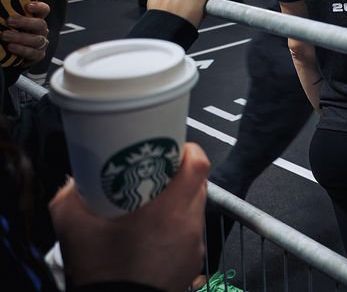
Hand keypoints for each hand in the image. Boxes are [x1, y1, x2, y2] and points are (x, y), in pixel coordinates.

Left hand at [2, 1, 50, 63]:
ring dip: (20, 37)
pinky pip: (32, 52)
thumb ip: (8, 17)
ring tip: (4, 35)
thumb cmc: (11, 33)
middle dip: (25, 22)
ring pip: (37, 39)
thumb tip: (0, 9)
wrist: (10, 55)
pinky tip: (10, 47)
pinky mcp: (38, 55)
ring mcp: (41, 43)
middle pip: (40, 24)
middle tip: (9, 21)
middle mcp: (41, 31)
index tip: (27, 6)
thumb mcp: (11, 24)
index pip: (44, 10)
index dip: (39, 7)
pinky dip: (21, 49)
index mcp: (36, 19)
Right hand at [50, 142, 210, 290]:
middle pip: (199, 183)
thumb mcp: (73, 227)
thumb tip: (76, 179)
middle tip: (157, 174)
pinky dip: (178, 227)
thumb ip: (71, 194)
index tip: (172, 148)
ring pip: (195, 207)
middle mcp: (188, 225)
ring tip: (153, 204)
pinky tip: (155, 233)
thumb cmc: (101, 273)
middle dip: (180, 173)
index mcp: (167, 211)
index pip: (198, 165)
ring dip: (180, 200)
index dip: (188, 151)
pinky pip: (191, 232)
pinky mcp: (193, 260)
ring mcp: (194, 244)